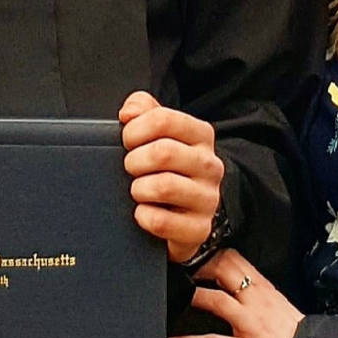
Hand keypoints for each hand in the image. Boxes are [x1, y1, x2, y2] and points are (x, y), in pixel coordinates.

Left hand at [119, 90, 223, 263]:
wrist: (185, 213)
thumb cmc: (166, 168)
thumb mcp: (157, 132)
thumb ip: (142, 109)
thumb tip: (128, 113)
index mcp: (201, 135)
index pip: (163, 120)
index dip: (135, 130)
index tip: (127, 141)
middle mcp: (210, 164)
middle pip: (163, 152)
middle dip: (134, 161)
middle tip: (130, 168)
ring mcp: (208, 198)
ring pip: (163, 186)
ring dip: (138, 189)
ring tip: (138, 190)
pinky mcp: (199, 228)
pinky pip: (160, 221)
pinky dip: (141, 216)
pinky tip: (143, 212)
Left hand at [166, 249, 303, 337]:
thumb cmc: (294, 331)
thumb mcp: (277, 300)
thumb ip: (254, 289)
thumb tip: (232, 282)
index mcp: (263, 287)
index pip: (234, 258)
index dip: (211, 253)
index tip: (193, 255)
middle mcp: (255, 300)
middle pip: (222, 270)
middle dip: (197, 268)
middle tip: (178, 272)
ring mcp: (249, 325)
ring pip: (215, 301)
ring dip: (190, 298)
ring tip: (171, 299)